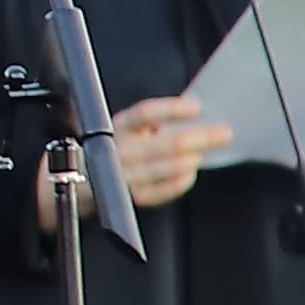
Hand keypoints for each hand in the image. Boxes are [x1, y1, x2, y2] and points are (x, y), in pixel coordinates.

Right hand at [108, 92, 232, 210]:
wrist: (81, 181)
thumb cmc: (111, 149)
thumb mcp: (122, 128)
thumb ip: (149, 121)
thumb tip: (190, 114)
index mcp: (116, 127)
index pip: (146, 113)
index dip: (173, 109)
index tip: (196, 107)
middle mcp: (119, 151)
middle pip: (169, 143)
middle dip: (201, 137)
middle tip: (223, 133)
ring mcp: (126, 176)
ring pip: (172, 166)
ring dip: (193, 158)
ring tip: (203, 152)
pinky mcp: (134, 197)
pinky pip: (168, 189)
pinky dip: (184, 179)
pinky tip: (190, 172)